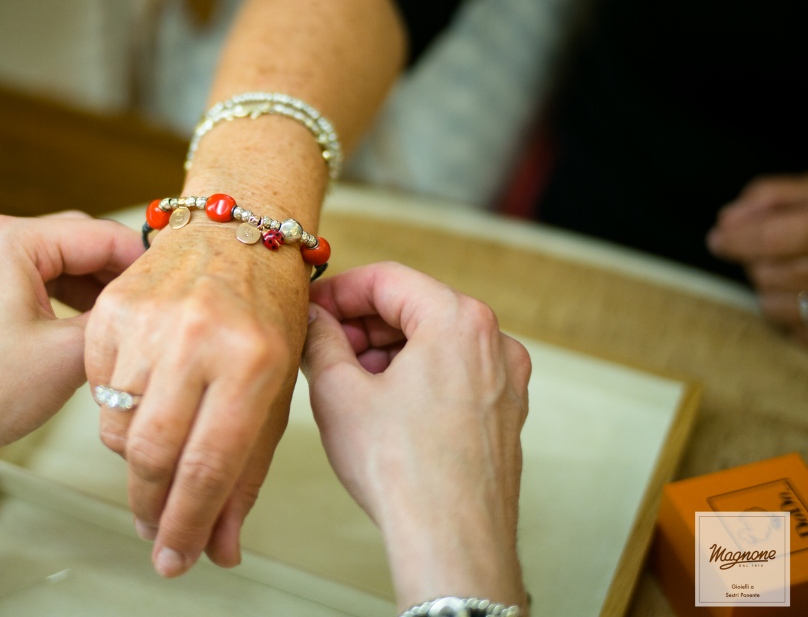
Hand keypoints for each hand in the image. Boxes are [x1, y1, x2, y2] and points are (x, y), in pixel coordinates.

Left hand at [0, 212, 144, 468]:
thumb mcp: (66, 356)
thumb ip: (116, 320)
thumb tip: (148, 302)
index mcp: (6, 241)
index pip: (97, 233)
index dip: (141, 258)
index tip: (171, 280)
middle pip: (72, 242)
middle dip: (114, 273)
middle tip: (151, 302)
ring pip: (49, 264)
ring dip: (87, 287)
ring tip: (121, 320)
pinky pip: (24, 283)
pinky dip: (57, 300)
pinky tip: (81, 327)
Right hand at [84, 219, 306, 577]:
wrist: (238, 228)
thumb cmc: (267, 310)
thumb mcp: (276, 392)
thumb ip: (245, 474)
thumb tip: (218, 548)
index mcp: (252, 361)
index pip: (207, 467)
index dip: (186, 526)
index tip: (175, 559)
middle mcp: (200, 336)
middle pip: (152, 454)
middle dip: (149, 506)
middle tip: (153, 528)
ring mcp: (151, 317)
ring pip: (117, 426)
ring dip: (133, 457)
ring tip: (159, 448)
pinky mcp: (113, 306)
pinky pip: (97, 387)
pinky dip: (115, 409)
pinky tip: (143, 398)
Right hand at [302, 262, 529, 609]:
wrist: (450, 541)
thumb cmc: (403, 471)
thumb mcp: (339, 392)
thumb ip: (322, 340)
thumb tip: (317, 321)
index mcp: (458, 320)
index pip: (388, 279)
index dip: (340, 291)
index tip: (314, 310)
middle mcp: (494, 342)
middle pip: (415, 308)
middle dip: (363, 324)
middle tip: (322, 347)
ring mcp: (505, 381)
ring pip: (435, 343)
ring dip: (387, 352)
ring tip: (345, 382)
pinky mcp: (504, 415)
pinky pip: (454, 375)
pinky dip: (416, 378)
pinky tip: (380, 407)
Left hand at [708, 173, 807, 343]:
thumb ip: (778, 198)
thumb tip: (728, 219)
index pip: (774, 238)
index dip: (738, 239)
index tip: (719, 239)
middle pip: (773, 274)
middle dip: (755, 264)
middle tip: (761, 254)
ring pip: (779, 308)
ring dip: (769, 292)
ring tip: (787, 273)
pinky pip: (799, 335)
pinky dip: (792, 319)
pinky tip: (805, 299)